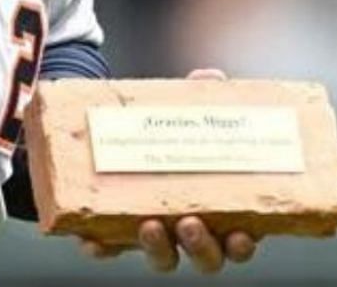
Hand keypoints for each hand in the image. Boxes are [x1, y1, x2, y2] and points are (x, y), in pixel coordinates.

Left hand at [76, 69, 260, 273]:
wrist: (114, 131)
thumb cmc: (167, 131)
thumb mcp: (185, 111)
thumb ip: (202, 95)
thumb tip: (211, 78)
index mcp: (216, 208)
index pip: (237, 239)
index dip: (241, 245)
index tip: (242, 234)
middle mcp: (187, 229)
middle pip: (204, 257)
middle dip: (200, 247)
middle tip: (190, 222)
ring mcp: (150, 234)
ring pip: (163, 258)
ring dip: (159, 248)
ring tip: (151, 224)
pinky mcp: (110, 232)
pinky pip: (107, 248)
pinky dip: (102, 248)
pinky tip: (94, 241)